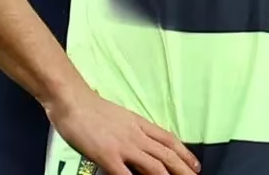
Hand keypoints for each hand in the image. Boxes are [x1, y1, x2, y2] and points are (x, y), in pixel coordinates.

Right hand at [46, 87, 200, 174]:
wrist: (73, 101)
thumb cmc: (92, 109)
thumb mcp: (120, 117)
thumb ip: (132, 130)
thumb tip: (141, 144)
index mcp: (139, 124)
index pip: (169, 140)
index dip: (185, 153)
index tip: (195, 165)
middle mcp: (136, 135)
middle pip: (167, 154)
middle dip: (183, 168)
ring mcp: (123, 146)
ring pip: (154, 165)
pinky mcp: (107, 155)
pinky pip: (125, 174)